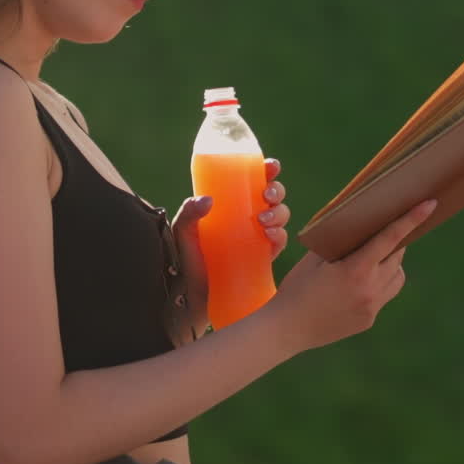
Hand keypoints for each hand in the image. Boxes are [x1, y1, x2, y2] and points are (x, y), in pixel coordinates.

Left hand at [171, 157, 290, 333]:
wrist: (191, 297)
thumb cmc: (185, 261)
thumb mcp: (183, 233)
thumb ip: (188, 214)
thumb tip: (208, 199)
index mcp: (231, 204)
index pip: (253, 180)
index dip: (267, 170)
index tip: (269, 166)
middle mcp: (247, 217)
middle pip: (273, 196)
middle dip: (277, 190)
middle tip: (266, 194)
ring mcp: (257, 237)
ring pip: (280, 216)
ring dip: (279, 212)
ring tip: (263, 220)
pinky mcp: (263, 258)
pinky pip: (280, 242)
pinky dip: (280, 236)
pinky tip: (271, 235)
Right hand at [267, 199, 437, 356]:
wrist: (286, 329)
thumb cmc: (296, 288)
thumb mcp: (314, 259)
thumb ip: (339, 242)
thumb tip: (357, 226)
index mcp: (356, 270)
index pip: (390, 239)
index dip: (411, 219)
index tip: (430, 204)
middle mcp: (370, 290)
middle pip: (397, 256)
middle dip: (395, 241)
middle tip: (387, 229)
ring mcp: (372, 307)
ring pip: (396, 277)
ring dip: (390, 263)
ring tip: (371, 258)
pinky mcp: (369, 320)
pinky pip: (384, 295)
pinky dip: (380, 283)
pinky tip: (359, 282)